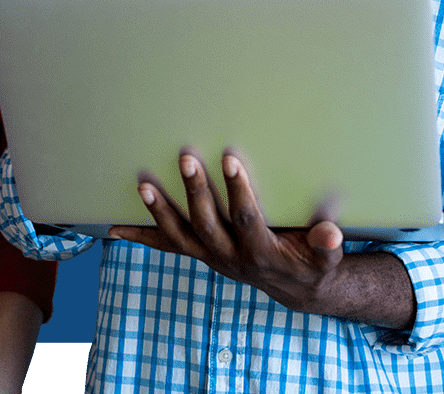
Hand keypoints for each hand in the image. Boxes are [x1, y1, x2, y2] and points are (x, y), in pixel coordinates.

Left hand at [110, 149, 413, 328]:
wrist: (296, 286)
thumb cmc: (313, 261)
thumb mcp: (327, 257)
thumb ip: (327, 244)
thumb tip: (329, 232)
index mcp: (261, 252)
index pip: (247, 219)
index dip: (238, 191)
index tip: (230, 158)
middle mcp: (230, 257)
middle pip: (207, 224)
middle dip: (195, 192)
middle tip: (186, 157)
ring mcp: (211, 256)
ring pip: (180, 236)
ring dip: (160, 212)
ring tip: (143, 185)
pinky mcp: (200, 253)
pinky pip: (166, 246)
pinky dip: (141, 236)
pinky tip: (114, 227)